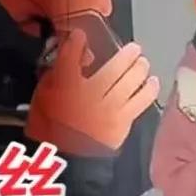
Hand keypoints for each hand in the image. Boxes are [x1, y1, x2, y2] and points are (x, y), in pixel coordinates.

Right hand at [37, 29, 158, 150]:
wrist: (65, 160)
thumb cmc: (52, 127)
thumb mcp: (43, 98)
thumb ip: (55, 77)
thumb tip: (75, 58)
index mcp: (64, 90)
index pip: (69, 59)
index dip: (76, 43)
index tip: (80, 35)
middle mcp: (89, 96)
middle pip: (112, 69)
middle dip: (125, 55)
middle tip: (134, 49)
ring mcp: (109, 109)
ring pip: (130, 82)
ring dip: (140, 69)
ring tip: (144, 63)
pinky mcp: (122, 122)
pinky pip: (141, 101)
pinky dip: (148, 90)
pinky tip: (152, 83)